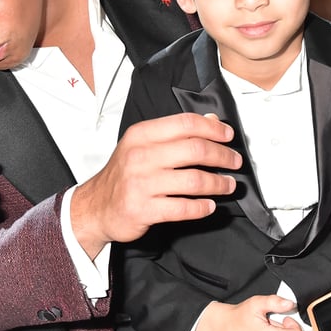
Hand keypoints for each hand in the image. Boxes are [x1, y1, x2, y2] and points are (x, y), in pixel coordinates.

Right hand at [71, 112, 239, 257]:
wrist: (96, 207)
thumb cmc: (123, 175)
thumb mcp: (143, 145)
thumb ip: (175, 133)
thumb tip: (210, 121)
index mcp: (141, 135)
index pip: (185, 124)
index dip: (213, 129)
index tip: (228, 136)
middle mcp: (140, 156)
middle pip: (195, 150)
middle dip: (222, 156)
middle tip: (234, 162)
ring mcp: (141, 184)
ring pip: (194, 181)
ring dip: (218, 183)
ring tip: (227, 185)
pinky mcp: (144, 209)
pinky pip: (183, 208)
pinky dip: (202, 207)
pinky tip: (209, 206)